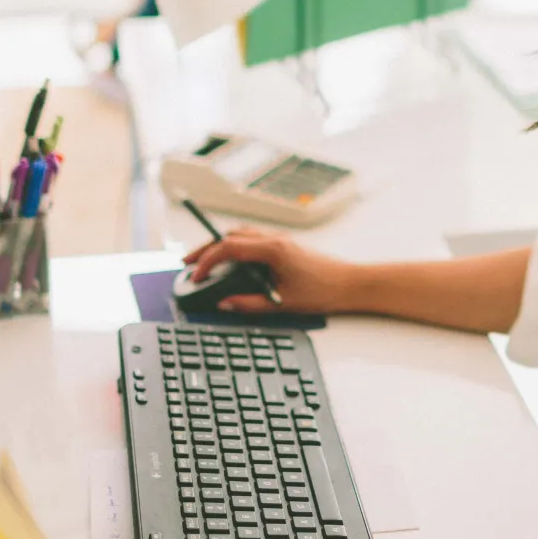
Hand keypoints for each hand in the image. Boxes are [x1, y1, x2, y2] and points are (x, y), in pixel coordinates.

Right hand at [183, 227, 358, 313]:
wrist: (350, 283)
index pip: (229, 247)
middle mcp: (274, 239)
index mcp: (273, 249)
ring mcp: (279, 240)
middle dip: (206, 248)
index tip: (195, 276)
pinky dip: (234, 247)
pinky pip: (252, 240)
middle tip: (187, 263)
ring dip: (219, 245)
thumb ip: (250, 304)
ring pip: (241, 234)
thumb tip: (223, 304)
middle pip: (230, 235)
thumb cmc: (323, 291)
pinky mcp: (284, 246)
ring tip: (203, 261)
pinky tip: (229, 262)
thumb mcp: (283, 303)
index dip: (207, 260)